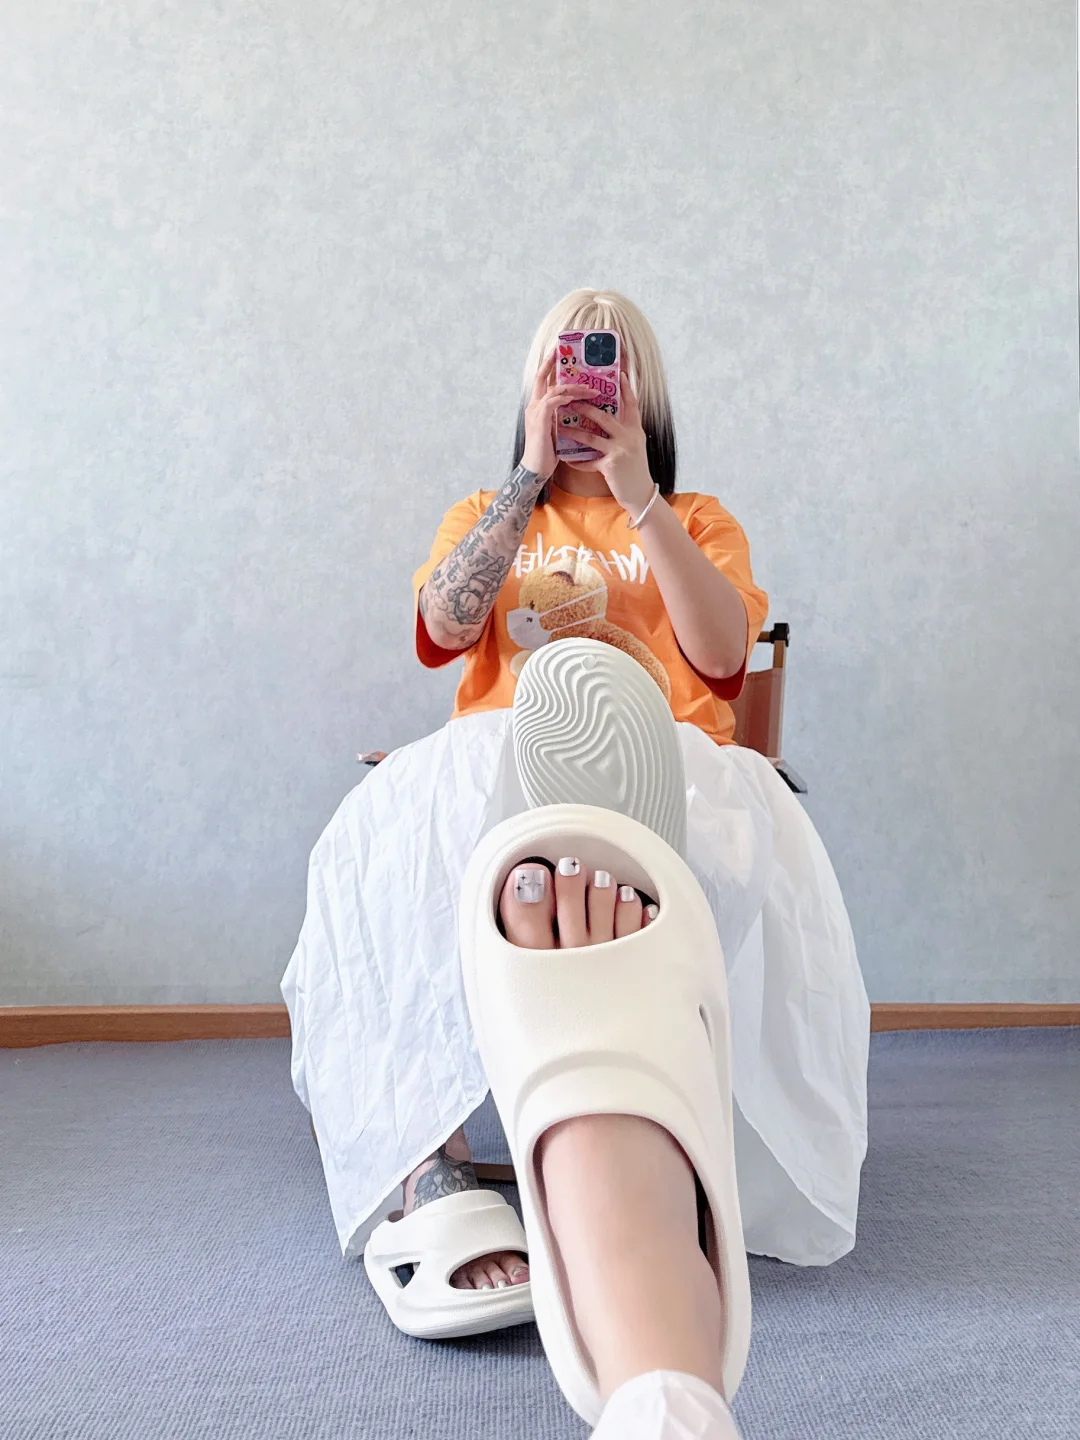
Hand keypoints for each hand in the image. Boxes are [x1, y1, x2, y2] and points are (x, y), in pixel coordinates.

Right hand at [520, 348, 598, 479]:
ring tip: (591, 390)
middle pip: (542, 378)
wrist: (536, 469)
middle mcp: (534, 406)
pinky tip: (576, 398)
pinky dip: (565, 398)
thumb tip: (576, 408)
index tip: (556, 354)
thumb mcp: (556, 430)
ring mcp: (536, 412)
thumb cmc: (547, 453)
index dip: (547, 366)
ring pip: (555, 390)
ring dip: (574, 388)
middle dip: (553, 364)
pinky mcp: (540, 420)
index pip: (541, 381)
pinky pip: (553, 402)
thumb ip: (562, 417)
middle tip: (568, 355)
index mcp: (537, 407)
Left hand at [562, 362, 654, 515]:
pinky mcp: (610, 466)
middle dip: (587, 408)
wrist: (641, 493)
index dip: (626, 388)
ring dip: (574, 432)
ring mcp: (620, 451)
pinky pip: (589, 461)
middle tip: (572, 399)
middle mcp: (629, 437)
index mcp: (636, 430)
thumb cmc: (635, 469)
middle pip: (605, 417)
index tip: (620, 373)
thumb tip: (608, 418)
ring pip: (592, 437)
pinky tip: (566, 459)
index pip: (632, 404)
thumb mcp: (635, 446)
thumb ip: (624, 431)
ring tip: (561, 426)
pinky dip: (577, 461)